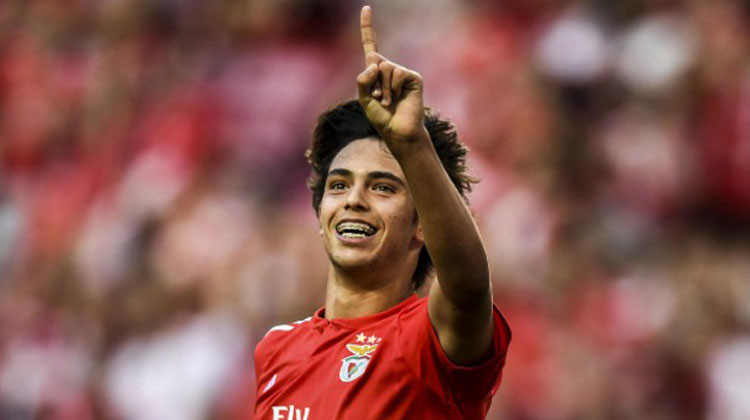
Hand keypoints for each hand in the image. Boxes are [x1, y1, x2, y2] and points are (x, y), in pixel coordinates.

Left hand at [357, 6, 427, 143]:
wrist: (398, 131)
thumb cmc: (381, 117)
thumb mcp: (363, 98)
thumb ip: (362, 79)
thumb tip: (374, 61)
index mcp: (375, 71)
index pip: (371, 45)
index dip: (367, 27)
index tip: (366, 8)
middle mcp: (389, 68)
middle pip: (374, 61)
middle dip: (372, 83)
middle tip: (379, 99)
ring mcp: (402, 72)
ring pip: (385, 67)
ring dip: (382, 88)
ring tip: (388, 101)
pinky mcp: (413, 77)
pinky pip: (397, 72)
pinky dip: (393, 87)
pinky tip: (397, 98)